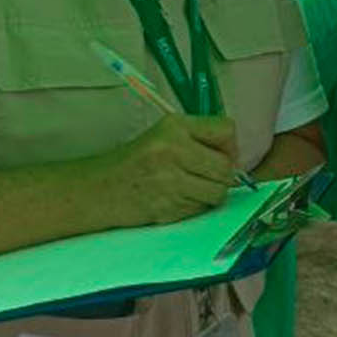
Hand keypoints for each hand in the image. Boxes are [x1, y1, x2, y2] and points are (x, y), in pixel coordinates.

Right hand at [99, 112, 238, 227]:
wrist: (100, 188)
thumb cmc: (137, 161)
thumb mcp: (165, 135)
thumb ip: (200, 138)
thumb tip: (236, 155)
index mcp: (175, 127)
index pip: (226, 130)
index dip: (228, 146)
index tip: (219, 153)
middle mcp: (173, 150)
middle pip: (226, 167)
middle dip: (221, 175)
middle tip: (204, 175)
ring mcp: (170, 181)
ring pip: (218, 192)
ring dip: (210, 194)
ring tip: (190, 188)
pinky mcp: (168, 207)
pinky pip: (200, 208)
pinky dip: (195, 206)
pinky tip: (177, 199)